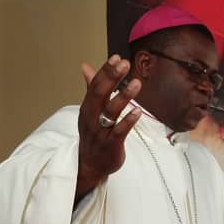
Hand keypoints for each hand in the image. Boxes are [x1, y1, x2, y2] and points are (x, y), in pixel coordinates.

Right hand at [75, 56, 141, 202]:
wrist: (89, 165)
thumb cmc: (93, 134)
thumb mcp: (90, 111)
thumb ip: (92, 88)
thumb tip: (85, 66)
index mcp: (87, 107)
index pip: (95, 85)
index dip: (106, 71)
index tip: (117, 58)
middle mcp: (91, 118)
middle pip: (100, 94)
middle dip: (112, 78)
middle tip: (125, 64)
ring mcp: (100, 132)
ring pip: (110, 112)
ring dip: (124, 96)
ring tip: (136, 83)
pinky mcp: (111, 145)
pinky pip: (119, 132)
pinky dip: (128, 121)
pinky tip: (138, 111)